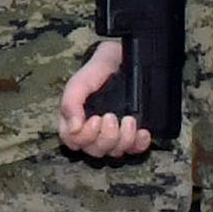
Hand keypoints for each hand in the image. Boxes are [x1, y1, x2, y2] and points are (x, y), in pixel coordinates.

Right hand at [58, 40, 155, 158]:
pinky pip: (135, 150)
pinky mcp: (133, 134)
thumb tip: (73, 128)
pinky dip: (140, 144)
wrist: (121, 59)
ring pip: (114, 152)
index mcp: (75, 121)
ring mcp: (114, 134)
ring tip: (129, 119)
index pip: (73, 142)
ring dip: (123, 140)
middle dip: (106, 138)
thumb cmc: (98, 70)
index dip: (84, 137)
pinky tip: (143, 131)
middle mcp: (93, 131)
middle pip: (94, 151)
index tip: (95, 119)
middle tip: (112, 117)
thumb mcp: (79, 82)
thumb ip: (70, 102)